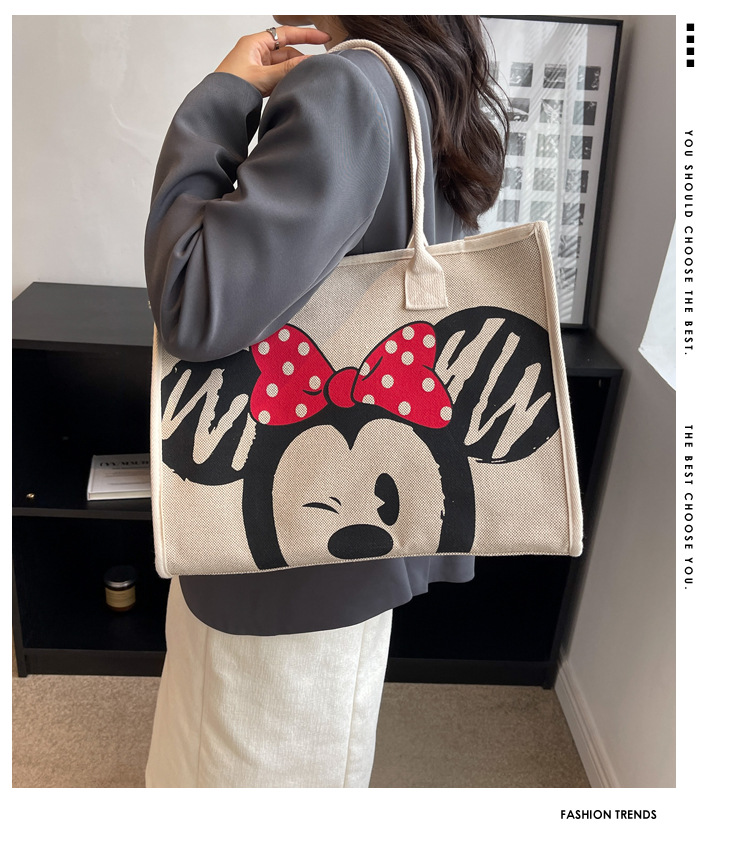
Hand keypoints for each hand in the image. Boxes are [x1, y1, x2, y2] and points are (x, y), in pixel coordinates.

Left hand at [215, 26, 330, 96]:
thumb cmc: (229, 87)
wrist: (216, 106)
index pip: (286, 34)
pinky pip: (277, 78)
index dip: (307, 35)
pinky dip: (285, 82)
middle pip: (286, 51)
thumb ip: (287, 69)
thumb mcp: (263, 77)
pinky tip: (292, 88)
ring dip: (293, 73)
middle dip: (301, 59)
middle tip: (317, 66)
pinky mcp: (258, 81)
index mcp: (254, 43)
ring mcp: (257, 68)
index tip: (324, 38)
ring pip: (283, 66)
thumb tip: (309, 62)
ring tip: (305, 79)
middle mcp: (256, 53)